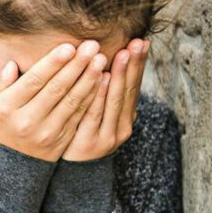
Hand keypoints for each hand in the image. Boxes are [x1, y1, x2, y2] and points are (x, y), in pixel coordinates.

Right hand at [0, 41, 107, 161]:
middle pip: (56, 89)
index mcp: (8, 108)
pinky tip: (101, 81)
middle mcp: (28, 121)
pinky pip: (79, 114)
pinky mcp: (62, 139)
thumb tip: (12, 65)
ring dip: (88, 79)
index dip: (52, 64)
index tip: (68, 47)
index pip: (33, 81)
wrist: (9, 165)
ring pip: (72, 101)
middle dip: (75, 66)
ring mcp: (47, 132)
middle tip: (91, 46)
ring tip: (100, 59)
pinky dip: (92, 96)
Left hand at [63, 39, 150, 160]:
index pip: (133, 85)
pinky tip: (100, 78)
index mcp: (124, 117)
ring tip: (122, 54)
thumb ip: (100, 90)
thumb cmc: (80, 134)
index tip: (142, 41)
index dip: (138, 64)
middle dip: (132, 65)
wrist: (69, 171)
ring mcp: (107, 136)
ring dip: (119, 76)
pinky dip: (98, 96)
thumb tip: (104, 59)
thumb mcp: (96, 114)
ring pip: (114, 101)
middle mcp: (122, 126)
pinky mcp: (89, 143)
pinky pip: (93, 114)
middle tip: (137, 42)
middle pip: (128, 90)